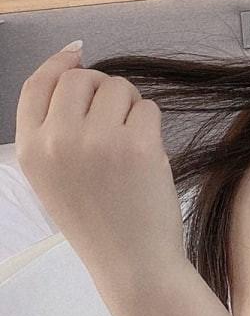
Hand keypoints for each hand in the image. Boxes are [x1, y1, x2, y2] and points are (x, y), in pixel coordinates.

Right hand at [14, 42, 186, 284]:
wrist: (131, 263)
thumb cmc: (96, 219)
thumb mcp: (53, 176)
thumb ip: (55, 129)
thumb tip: (75, 64)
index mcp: (30, 150)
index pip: (36, 85)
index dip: (58, 63)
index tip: (75, 52)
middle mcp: (58, 141)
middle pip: (81, 78)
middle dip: (103, 90)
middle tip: (114, 122)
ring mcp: (98, 141)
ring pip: (119, 86)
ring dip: (130, 106)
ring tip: (129, 143)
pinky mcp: (138, 145)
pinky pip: (148, 107)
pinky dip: (152, 125)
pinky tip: (146, 156)